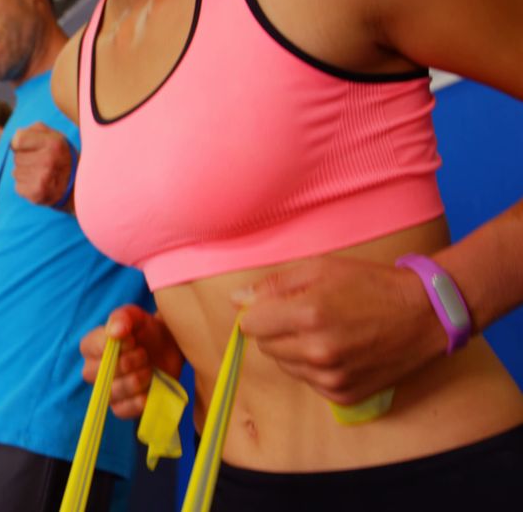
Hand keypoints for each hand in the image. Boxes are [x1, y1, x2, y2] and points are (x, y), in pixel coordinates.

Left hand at [11, 122, 74, 206]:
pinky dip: (25, 187)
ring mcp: (43, 178)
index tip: (31, 148)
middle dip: (24, 159)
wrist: (78, 186)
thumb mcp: (48, 137)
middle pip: (16, 157)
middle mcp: (48, 160)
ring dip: (25, 173)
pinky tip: (39, 184)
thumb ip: (23, 131)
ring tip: (41, 174)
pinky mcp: (37, 194)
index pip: (17, 139)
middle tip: (41, 163)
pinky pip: (18, 187)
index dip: (21, 144)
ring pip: (15, 172)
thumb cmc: (60, 156)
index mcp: (53, 142)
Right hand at [80, 305, 183, 418]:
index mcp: (91, 346)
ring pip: (112, 392)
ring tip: (149, 369)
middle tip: (144, 354)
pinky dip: (138, 401)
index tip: (133, 340)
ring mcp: (107, 390)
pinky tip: (149, 389)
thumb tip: (114, 332)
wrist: (169, 349)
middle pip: (99, 374)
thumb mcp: (137, 317)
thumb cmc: (148, 331)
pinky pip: (121, 411)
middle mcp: (94, 370)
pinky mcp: (122, 407)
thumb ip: (124, 317)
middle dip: (126, 364)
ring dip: (135, 381)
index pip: (90, 348)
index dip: (112, 346)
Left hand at [236, 256, 445, 404]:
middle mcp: (317, 351)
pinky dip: (315, 367)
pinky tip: (339, 349)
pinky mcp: (344, 394)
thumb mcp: (321, 268)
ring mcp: (331, 377)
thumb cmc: (372, 285)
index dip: (258, 313)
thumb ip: (274, 285)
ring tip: (326, 331)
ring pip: (285, 366)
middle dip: (276, 330)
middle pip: (265, 346)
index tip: (274, 306)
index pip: (249, 325)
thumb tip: (236, 299)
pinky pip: (309, 381)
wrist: (426, 315)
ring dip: (295, 350)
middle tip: (305, 315)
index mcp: (307, 315)